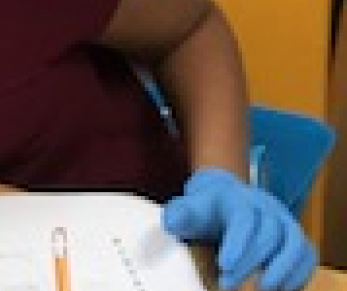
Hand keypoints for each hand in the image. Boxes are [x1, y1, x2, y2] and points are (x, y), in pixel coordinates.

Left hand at [163, 167, 316, 289]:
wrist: (222, 200)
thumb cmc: (202, 212)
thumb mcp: (186, 209)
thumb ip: (178, 215)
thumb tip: (171, 223)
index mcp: (236, 198)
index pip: (243, 218)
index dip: (238, 242)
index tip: (224, 266)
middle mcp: (265, 206)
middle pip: (268, 234)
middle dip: (250, 263)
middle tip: (227, 286)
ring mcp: (283, 220)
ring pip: (294, 243)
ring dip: (282, 270)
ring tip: (263, 289)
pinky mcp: (294, 236)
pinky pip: (307, 253)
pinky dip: (300, 273)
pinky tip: (282, 290)